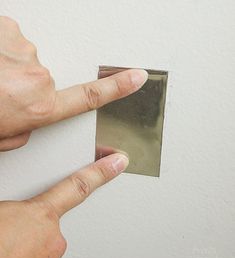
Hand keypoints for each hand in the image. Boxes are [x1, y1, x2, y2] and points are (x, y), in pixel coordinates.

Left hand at [0, 16, 147, 150]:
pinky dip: (2, 52)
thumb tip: (34, 116)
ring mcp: (22, 50)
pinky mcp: (6, 30)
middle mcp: (37, 78)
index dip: (117, 88)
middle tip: (1, 97)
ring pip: (27, 62)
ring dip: (11, 71)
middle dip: (26, 91)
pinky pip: (12, 42)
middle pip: (45, 83)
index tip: (136, 77)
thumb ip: (27, 128)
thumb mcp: (3, 139)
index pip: (89, 97)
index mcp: (39, 107)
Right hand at [0, 152, 128, 257]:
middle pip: (52, 224)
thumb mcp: (1, 209)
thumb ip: (14, 204)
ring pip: (46, 246)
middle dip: (35, 227)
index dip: (101, 172)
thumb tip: (14, 205)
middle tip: (11, 236)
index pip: (79, 185)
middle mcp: (53, 238)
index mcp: (40, 215)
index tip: (118, 162)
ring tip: (9, 251)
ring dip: (31, 247)